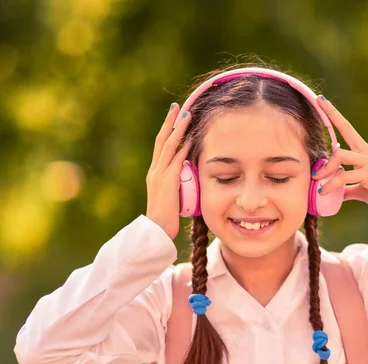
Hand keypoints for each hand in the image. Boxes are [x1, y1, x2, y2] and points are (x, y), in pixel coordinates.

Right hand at [146, 103, 192, 239]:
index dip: (167, 131)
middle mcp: (154, 171)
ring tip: (186, 116)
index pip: (161, 147)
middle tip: (177, 107)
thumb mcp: (172, 197)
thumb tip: (189, 179)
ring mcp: (159, 176)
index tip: (174, 118)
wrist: (156, 230)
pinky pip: (175, 161)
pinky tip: (190, 139)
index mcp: (155, 174)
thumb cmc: (166, 218)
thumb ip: (178, 185)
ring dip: (178, 130)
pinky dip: (183, 149)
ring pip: (168, 147)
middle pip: (161, 140)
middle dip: (170, 123)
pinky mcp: (166, 183)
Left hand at [312, 96, 367, 221]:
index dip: (334, 114)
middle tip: (314, 130)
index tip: (321, 100)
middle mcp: (367, 152)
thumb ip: (346, 187)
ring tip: (318, 182)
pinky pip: (344, 176)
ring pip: (340, 155)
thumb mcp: (360, 188)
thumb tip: (333, 192)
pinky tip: (324, 192)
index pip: (347, 128)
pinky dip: (331, 184)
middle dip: (329, 118)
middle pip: (344, 130)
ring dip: (325, 169)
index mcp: (364, 152)